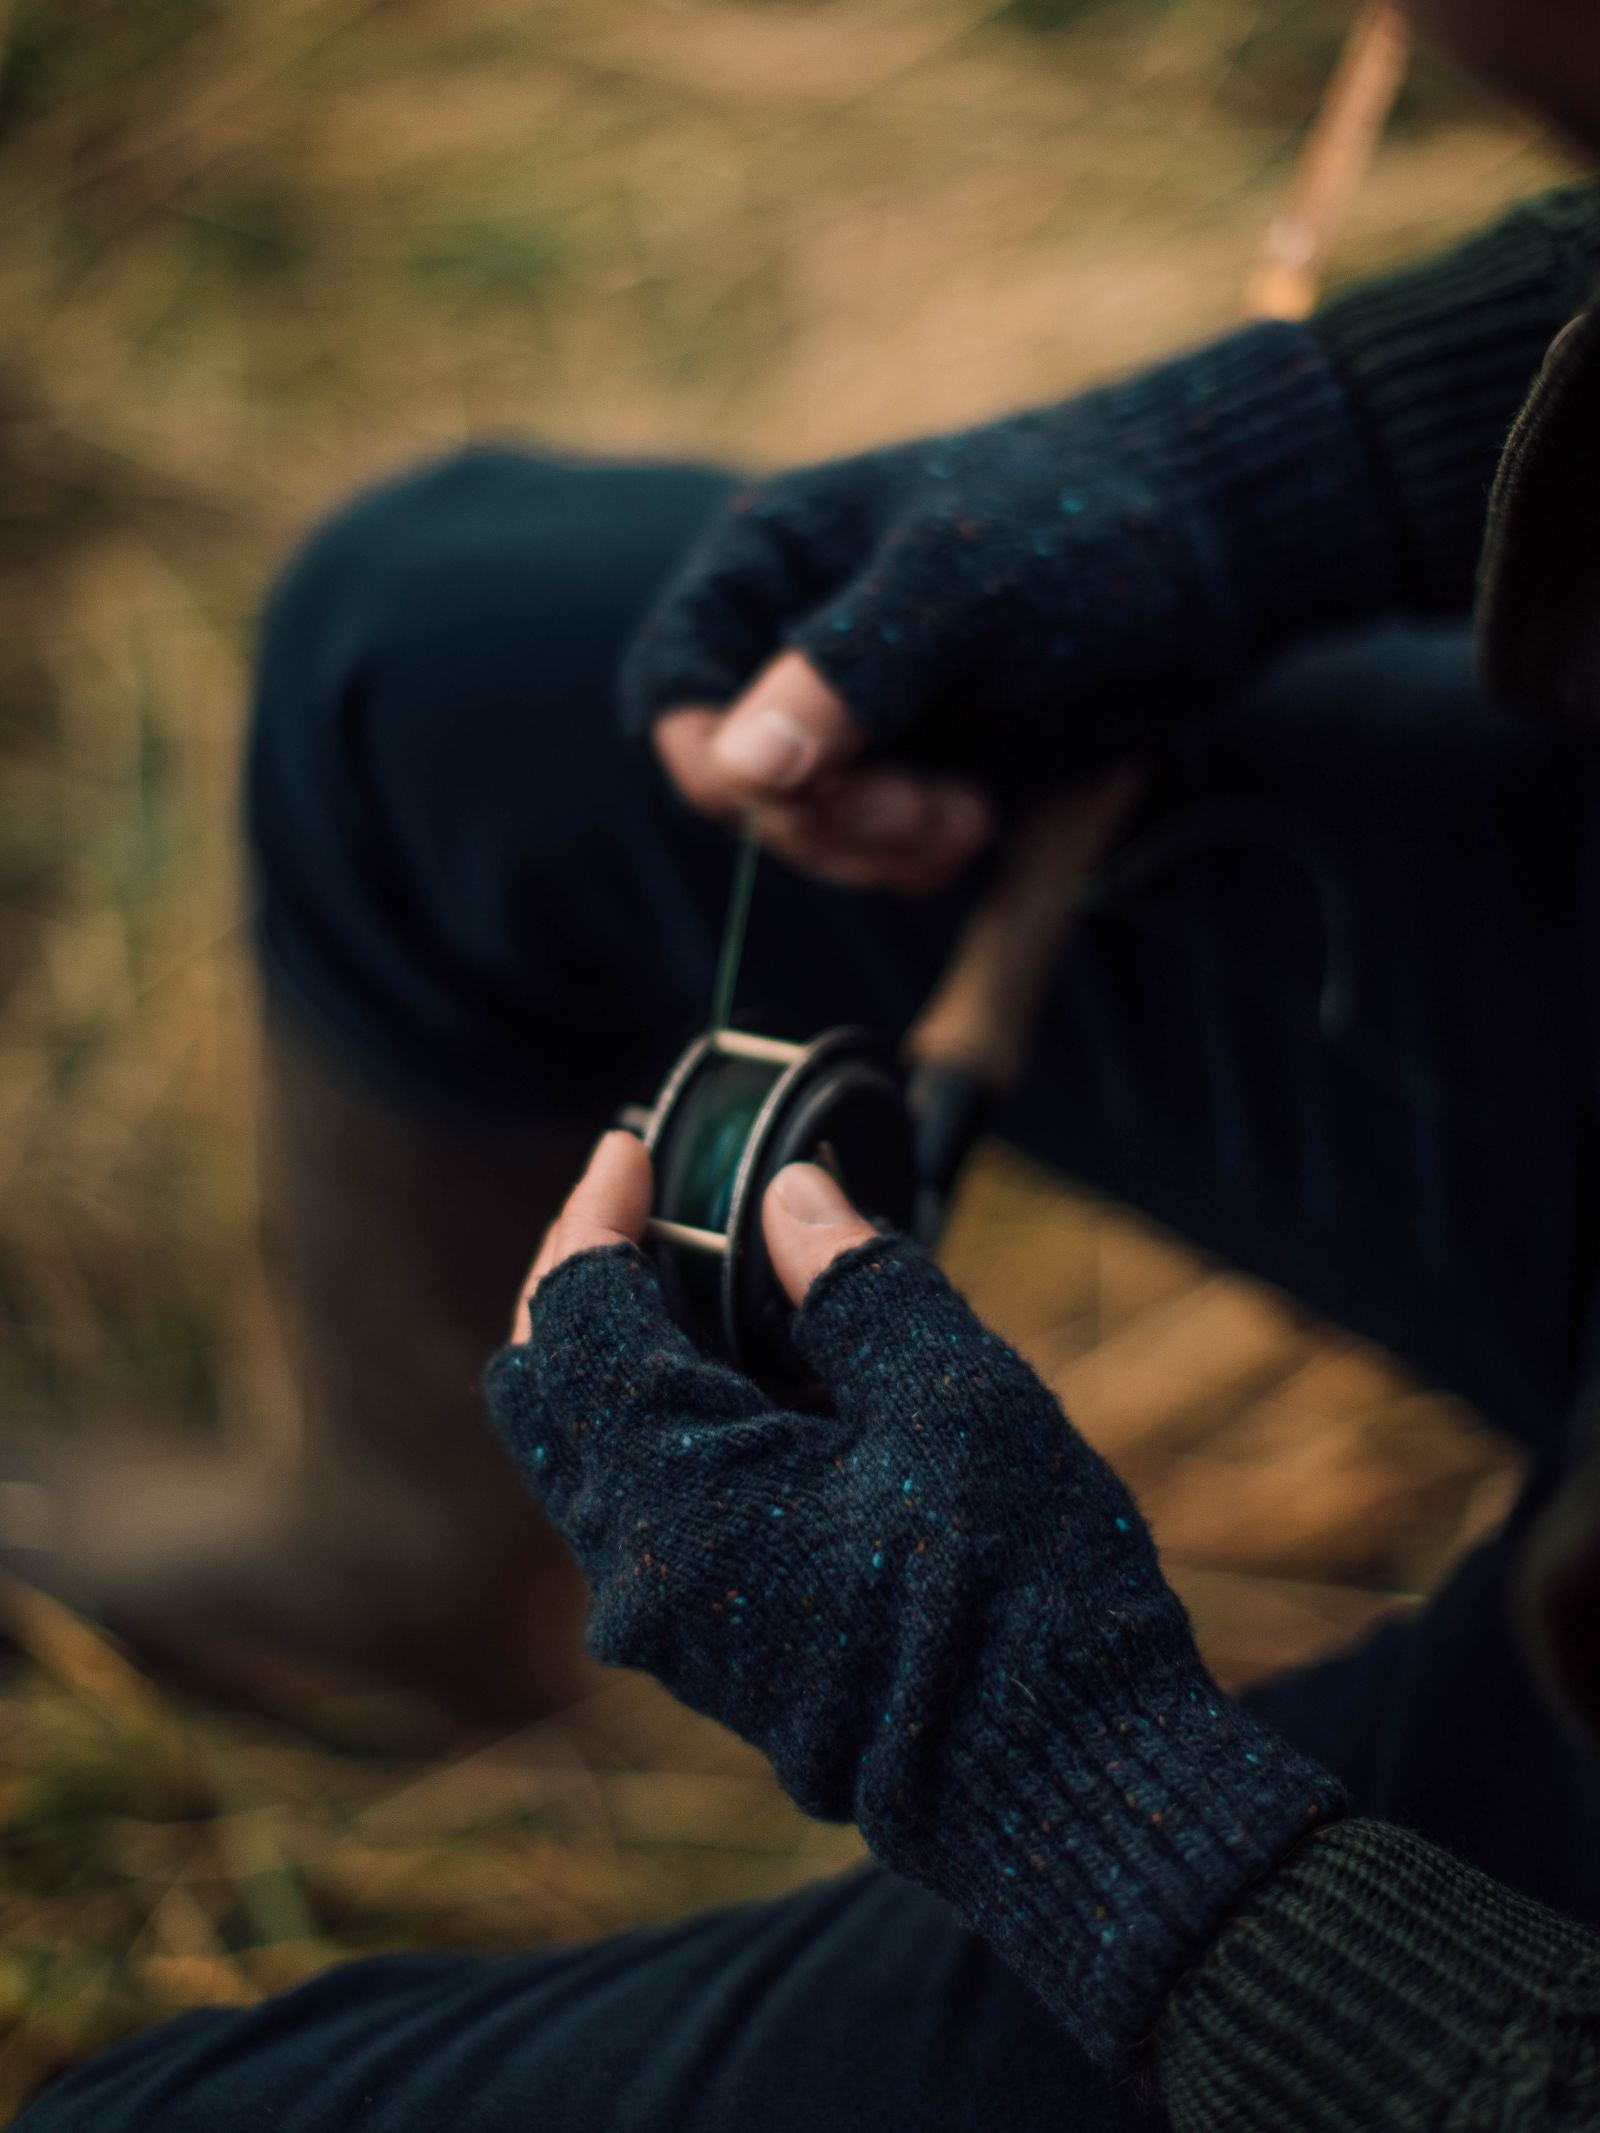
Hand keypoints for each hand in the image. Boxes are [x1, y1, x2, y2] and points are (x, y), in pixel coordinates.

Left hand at [487, 1134, 1343, 2064]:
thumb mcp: (955, 1401)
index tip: (632, 1144)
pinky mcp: (716, 1657)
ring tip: (714, 1271)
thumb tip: (791, 1195)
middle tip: (649, 1202)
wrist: (1069, 1795)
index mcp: (674, 1501)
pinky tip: (759, 1377)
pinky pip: (645, 1517)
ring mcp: (669, 1632)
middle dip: (581, 1282)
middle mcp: (637, 1577)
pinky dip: (670, 1429)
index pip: (571, 1320)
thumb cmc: (1022, 1595)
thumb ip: (856, 1280)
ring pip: (588, 1460)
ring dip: (626, 1358)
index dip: (594, 1214)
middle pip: (545, 1393)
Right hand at [624, 322, 1396, 889]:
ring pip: (806, 833)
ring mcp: (859, 714)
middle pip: (739, 785)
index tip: (798, 793)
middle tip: (919, 807)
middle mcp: (794, 643)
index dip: (715, 762)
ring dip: (875, 847)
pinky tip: (977, 822)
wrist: (1212, 559)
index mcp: (769, 564)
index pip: (677, 691)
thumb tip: (740, 770)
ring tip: (964, 812)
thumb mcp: (960, 589)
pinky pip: (874, 851)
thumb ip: (847, 671)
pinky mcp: (919, 766)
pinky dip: (914, 859)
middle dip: (822, 817)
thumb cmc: (1083, 530)